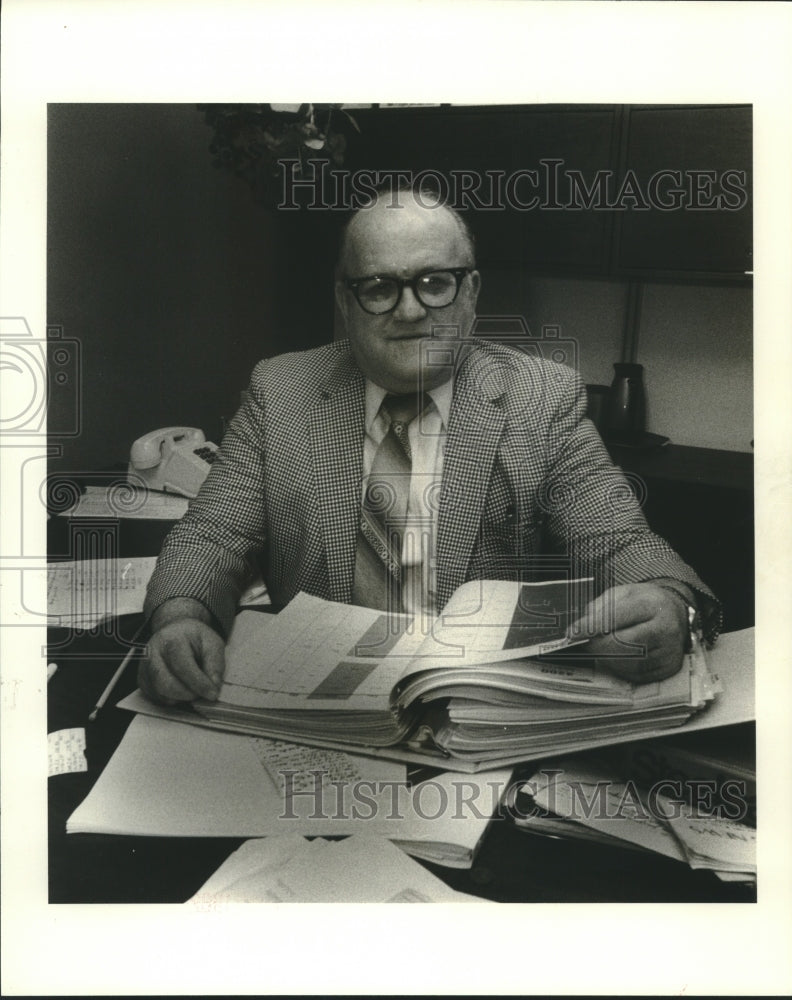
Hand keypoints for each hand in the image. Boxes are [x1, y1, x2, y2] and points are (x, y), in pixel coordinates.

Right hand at [138, 618, 225, 704]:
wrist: (175, 631)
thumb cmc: (194, 637)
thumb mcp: (212, 643)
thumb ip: (215, 665)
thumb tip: (213, 688)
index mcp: (171, 640)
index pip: (183, 668)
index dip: (199, 684)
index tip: (212, 694)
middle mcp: (152, 653)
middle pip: (166, 684)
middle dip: (188, 694)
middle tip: (202, 692)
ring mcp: (144, 667)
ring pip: (160, 693)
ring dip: (181, 697)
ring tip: (193, 687)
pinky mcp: (142, 679)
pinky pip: (156, 697)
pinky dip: (172, 698)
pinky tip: (181, 687)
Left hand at [567, 582, 688, 682]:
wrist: (674, 614)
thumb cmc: (643, 604)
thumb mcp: (622, 594)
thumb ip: (599, 608)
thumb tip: (580, 628)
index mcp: (652, 605)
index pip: (618, 617)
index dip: (592, 626)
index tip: (573, 632)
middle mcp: (665, 629)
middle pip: (623, 644)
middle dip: (597, 646)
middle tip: (583, 643)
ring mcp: (669, 651)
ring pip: (628, 663)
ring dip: (607, 658)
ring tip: (599, 648)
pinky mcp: (668, 668)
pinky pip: (636, 675)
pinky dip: (620, 668)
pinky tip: (615, 657)